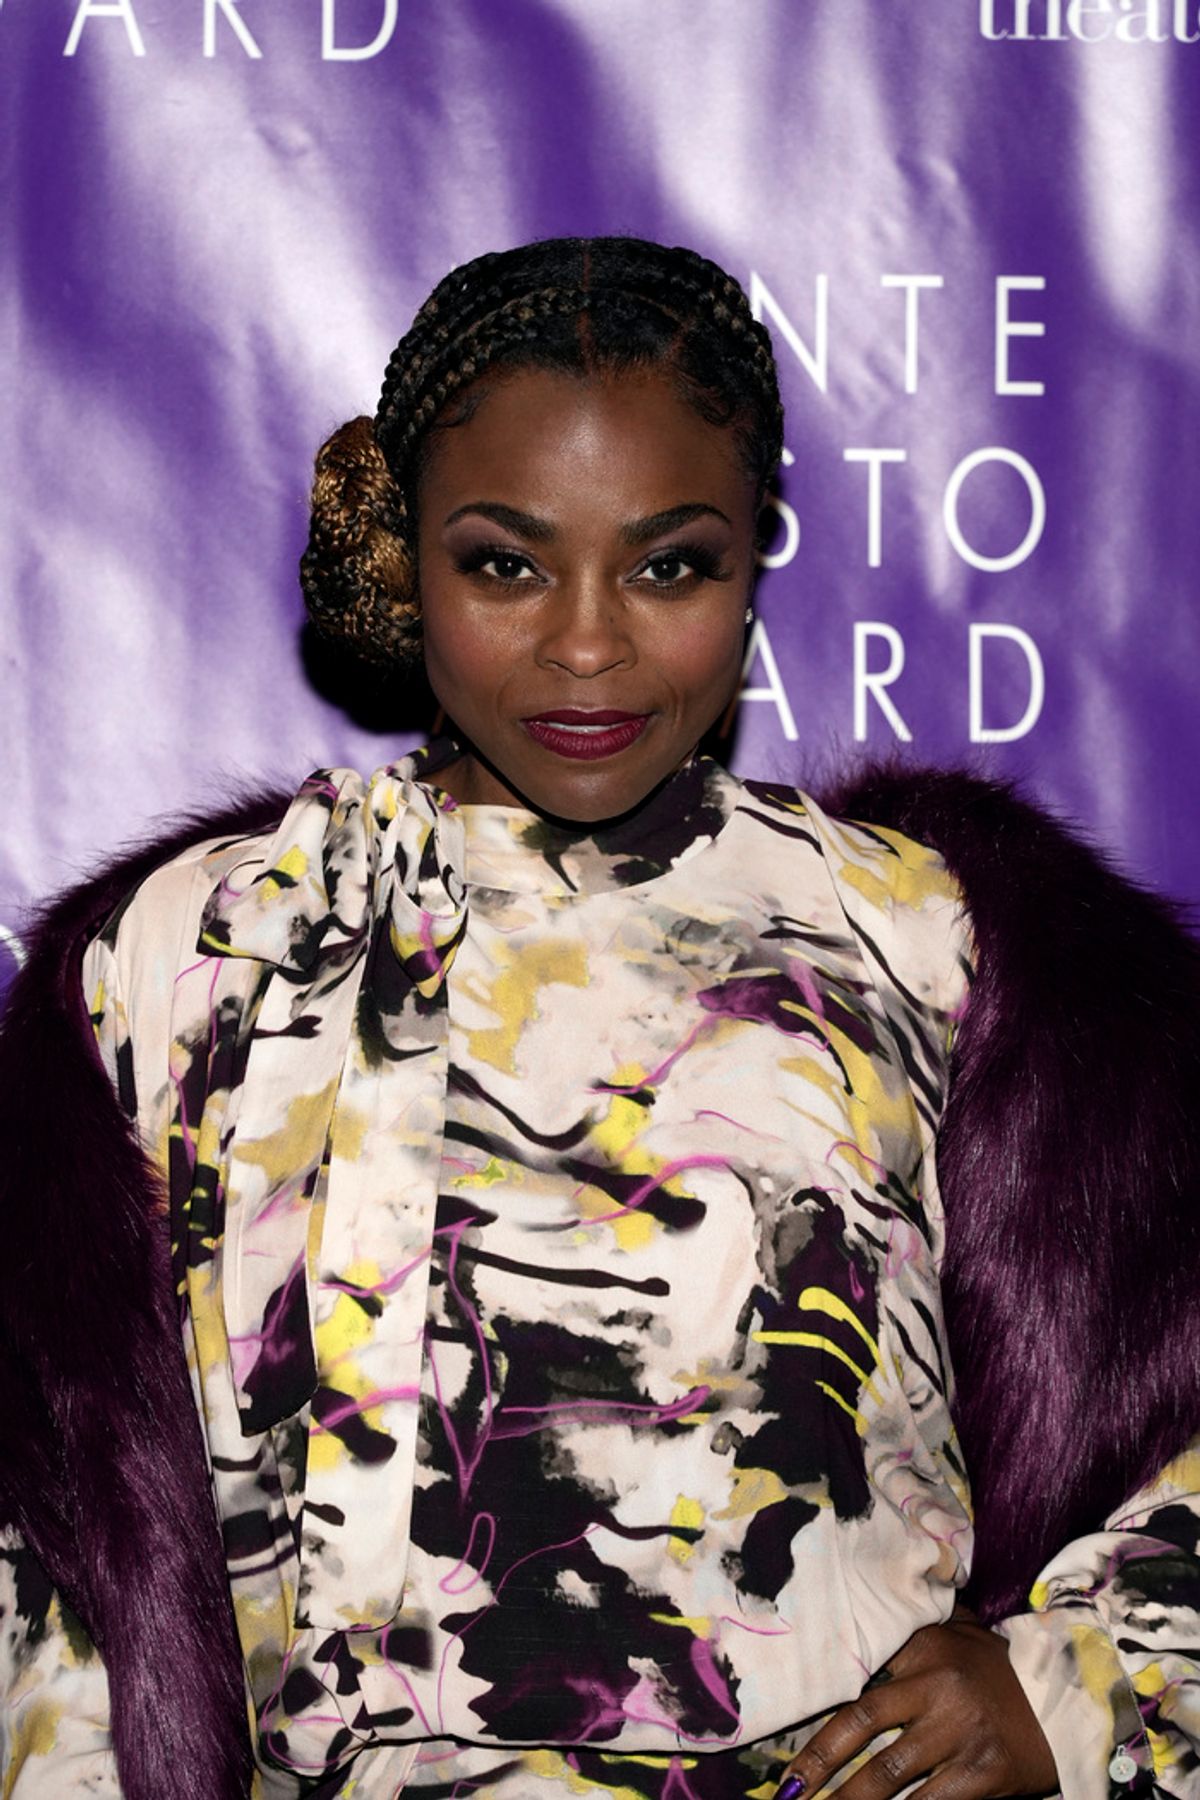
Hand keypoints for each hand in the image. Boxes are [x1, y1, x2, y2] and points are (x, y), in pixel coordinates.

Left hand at [775, 1607, 1057, 1799]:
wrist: (1070, 1703)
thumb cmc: (1000, 1671)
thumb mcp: (959, 1636)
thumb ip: (914, 1631)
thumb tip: (857, 1627)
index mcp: (927, 1646)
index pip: (862, 1671)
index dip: (821, 1700)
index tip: (791, 1727)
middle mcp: (939, 1685)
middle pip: (862, 1722)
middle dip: (819, 1759)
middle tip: (789, 1788)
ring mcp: (961, 1732)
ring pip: (888, 1773)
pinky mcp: (983, 1773)